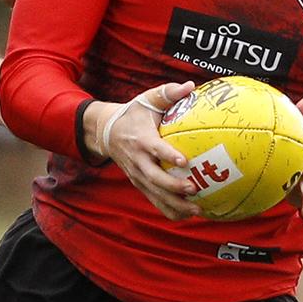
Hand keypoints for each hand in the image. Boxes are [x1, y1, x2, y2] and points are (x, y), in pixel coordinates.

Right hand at [97, 81, 201, 220]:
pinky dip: (169, 210)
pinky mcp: (139, 184)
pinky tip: (188, 215)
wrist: (107, 132)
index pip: (154, 148)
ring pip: (154, 194)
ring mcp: (137, 175)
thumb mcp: (147, 99)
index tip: (184, 160)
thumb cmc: (134, 113)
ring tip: (196, 210)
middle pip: (153, 177)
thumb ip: (168, 93)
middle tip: (193, 188)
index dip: (167, 154)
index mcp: (141, 139)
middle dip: (172, 185)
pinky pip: (154, 200)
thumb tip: (190, 86)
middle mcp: (138, 160)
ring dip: (174, 204)